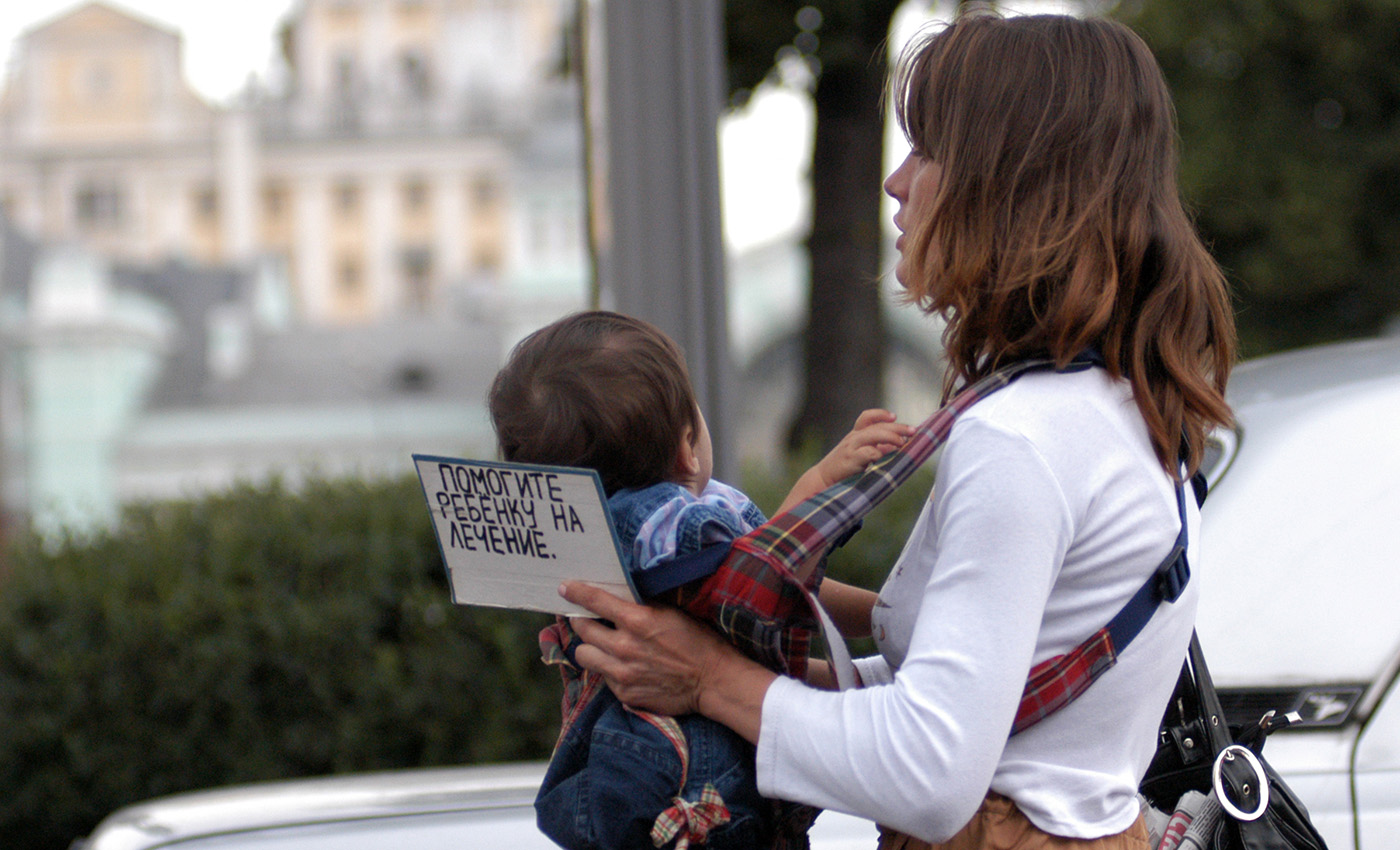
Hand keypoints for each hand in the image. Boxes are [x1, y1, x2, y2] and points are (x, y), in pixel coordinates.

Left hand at [560, 582, 774, 741]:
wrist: (712, 680)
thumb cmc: (695, 641)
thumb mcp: (670, 613)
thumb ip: (639, 607)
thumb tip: (614, 598)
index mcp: (637, 620)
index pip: (594, 600)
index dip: (575, 592)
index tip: (564, 588)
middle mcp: (624, 647)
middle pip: (581, 629)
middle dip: (580, 620)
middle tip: (584, 618)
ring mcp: (621, 673)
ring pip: (584, 655)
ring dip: (590, 647)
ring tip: (601, 645)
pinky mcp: (624, 693)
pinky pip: (602, 677)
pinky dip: (607, 669)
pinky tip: (623, 665)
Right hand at [817, 409, 912, 485]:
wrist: (822, 479)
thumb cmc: (843, 468)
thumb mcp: (858, 455)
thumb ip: (875, 449)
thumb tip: (895, 447)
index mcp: (855, 435)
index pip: (867, 417)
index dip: (881, 414)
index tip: (894, 416)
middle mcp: (853, 438)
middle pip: (877, 426)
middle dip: (897, 427)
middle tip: (912, 431)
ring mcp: (851, 447)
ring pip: (873, 435)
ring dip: (891, 437)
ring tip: (903, 443)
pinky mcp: (850, 459)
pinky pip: (867, 452)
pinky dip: (878, 453)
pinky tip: (884, 457)